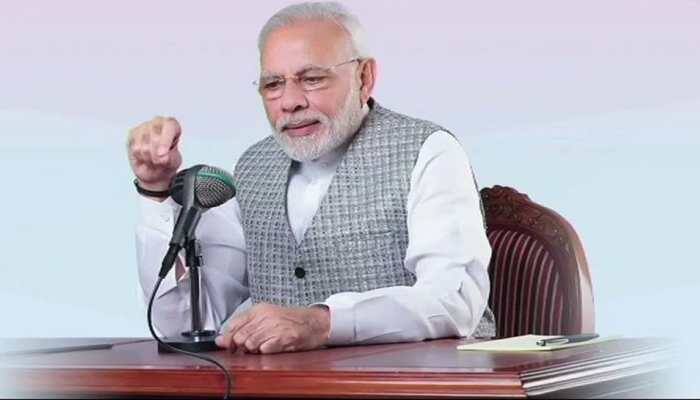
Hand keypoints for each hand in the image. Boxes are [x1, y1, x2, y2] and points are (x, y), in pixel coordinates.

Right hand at [127, 116, 182, 198]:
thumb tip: (161, 155)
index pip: (169, 126)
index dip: (165, 140)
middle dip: (157, 154)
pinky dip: (140, 157)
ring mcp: (143, 127)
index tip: (163, 155)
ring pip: (143, 143)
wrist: (156, 175)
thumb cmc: (167, 166)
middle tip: (160, 162)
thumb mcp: (174, 162)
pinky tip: (144, 158)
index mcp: (171, 126)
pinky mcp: (132, 135)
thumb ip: (170, 157)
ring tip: (153, 161)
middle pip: (155, 136)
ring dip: (148, 157)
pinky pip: (135, 147)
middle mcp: (158, 123)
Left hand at [215, 303, 330, 353]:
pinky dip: (266, 352)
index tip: (228, 346)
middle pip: (240, 337)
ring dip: (254, 350)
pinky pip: (265, 350)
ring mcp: (274, 327)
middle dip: (241, 347)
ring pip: (250, 345)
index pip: (233, 325)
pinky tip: (272, 347)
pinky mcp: (283, 338)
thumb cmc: (291, 320)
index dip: (228, 339)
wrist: (314, 322)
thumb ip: (244, 327)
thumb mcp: (266, 316)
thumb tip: (222, 340)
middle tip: (250, 347)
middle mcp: (265, 316)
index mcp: (259, 309)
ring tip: (264, 346)